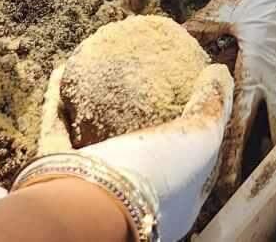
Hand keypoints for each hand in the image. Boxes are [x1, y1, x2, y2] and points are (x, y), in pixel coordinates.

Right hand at [37, 59, 233, 241]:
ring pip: (91, 142)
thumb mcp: (202, 138)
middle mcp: (131, 198)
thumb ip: (212, 106)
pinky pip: (56, 129)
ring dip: (91, 107)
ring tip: (97, 71)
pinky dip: (57, 100)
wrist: (95, 205)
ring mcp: (91, 188)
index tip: (191, 101)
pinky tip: (61, 70)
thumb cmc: (157, 175)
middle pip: (135, 153)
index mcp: (169, 204)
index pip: (188, 168)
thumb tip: (219, 73)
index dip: (194, 136)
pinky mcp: (56, 174)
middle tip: (142, 84)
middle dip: (137, 121)